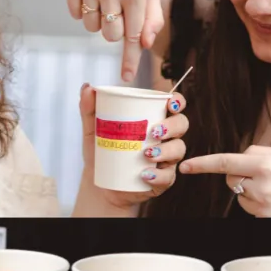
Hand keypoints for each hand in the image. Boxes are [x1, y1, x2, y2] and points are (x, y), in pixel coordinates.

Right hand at [64, 0, 163, 82]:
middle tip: (119, 12)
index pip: (133, 36)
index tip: (127, 77)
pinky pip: (75, 14)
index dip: (130, 59)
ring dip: (99, 20)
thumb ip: (152, 19)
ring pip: (91, 27)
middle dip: (115, 31)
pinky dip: (83, 10)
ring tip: (106, 0)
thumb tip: (145, 44)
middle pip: (109, 35)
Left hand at [80, 85, 185, 209]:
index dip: (177, 102)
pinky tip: (145, 174)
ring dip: (166, 150)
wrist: (101, 184)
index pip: (173, 106)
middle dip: (173, 126)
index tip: (170, 104)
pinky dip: (158, 175)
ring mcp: (167, 159)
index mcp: (153, 120)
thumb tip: (88, 87)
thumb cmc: (102, 153)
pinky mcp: (164, 179)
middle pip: (182, 125)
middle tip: (154, 131)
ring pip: (179, 149)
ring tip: (146, 153)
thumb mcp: (92, 130)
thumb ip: (89, 109)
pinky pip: (168, 176)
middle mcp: (165, 137)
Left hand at [179, 145, 270, 216]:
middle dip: (239, 176)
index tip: (187, 166)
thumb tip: (245, 156)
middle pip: (231, 179)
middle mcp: (261, 186)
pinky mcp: (265, 220)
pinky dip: (260, 205)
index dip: (203, 164)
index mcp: (267, 165)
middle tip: (261, 177)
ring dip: (251, 192)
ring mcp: (262, 205)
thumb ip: (266, 154)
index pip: (225, 162)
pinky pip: (251, 210)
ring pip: (240, 196)